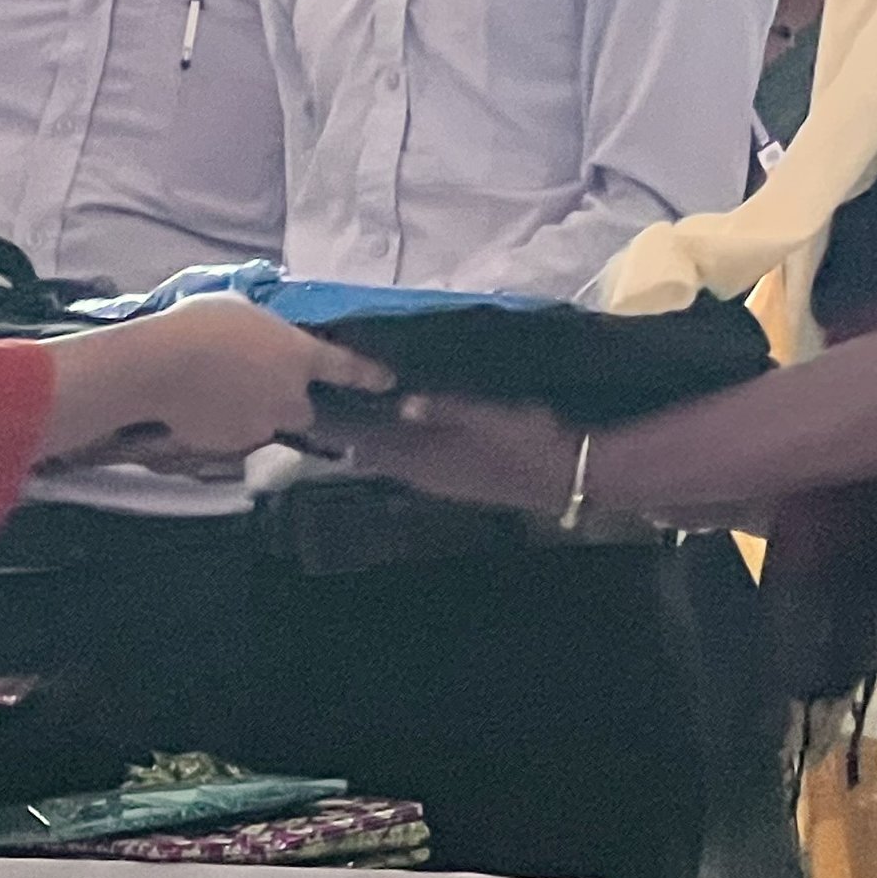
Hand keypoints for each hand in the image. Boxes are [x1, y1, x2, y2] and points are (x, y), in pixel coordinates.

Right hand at [39, 296, 391, 466]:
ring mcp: (264, 425)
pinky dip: (226, 426)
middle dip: (288, 400)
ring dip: (254, 412)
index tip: (387, 381)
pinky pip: (237, 437)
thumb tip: (263, 323)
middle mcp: (290, 395)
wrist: (160, 367)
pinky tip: (200, 407)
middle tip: (258, 383)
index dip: (370, 375)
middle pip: (304, 408)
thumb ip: (262, 320)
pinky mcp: (235, 446)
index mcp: (298, 355)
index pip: (347, 367)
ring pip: (268, 423)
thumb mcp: (236, 304)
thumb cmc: (198, 324)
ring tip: (218, 392)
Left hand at [346, 393, 582, 516]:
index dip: (338, 427)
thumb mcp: (484, 414)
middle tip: (326, 399)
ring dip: (370, 436)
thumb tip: (401, 402)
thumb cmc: (524, 438)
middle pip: (371, 453)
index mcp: (423, 458)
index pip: (366, 443)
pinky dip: (393, 442)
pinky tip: (394, 423)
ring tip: (353, 405)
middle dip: (348, 430)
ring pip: (388, 457)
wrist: (561, 473)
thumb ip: (442, 408)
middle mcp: (421, 473)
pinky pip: (407, 460)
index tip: (314, 406)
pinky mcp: (450, 478)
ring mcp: (436, 478)